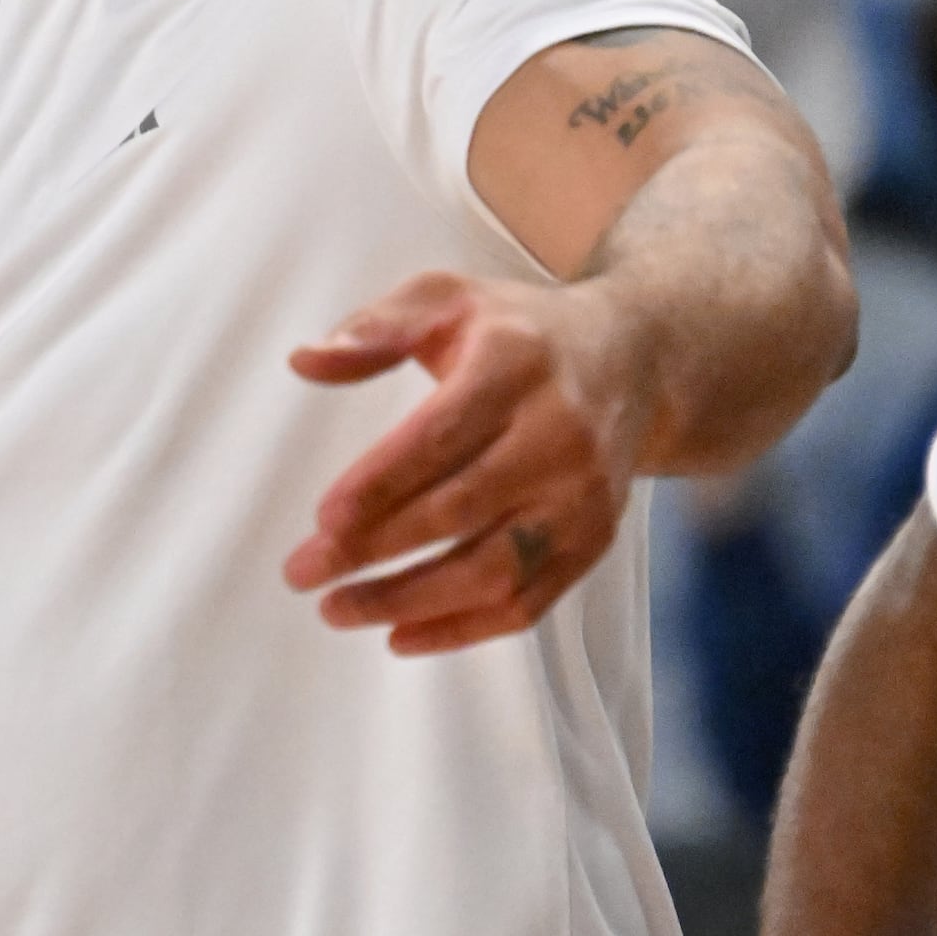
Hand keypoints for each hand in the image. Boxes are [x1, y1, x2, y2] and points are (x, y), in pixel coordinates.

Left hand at [283, 273, 644, 653]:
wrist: (634, 362)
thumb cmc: (519, 333)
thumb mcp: (449, 299)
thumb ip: (376, 328)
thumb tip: (305, 362)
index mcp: (515, 366)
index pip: (441, 435)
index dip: (380, 483)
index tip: (323, 520)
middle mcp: (560, 434)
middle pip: (460, 508)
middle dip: (373, 549)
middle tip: (302, 573)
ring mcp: (583, 495)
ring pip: (494, 568)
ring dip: (411, 600)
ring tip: (339, 609)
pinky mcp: (594, 539)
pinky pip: (528, 602)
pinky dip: (463, 630)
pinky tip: (401, 635)